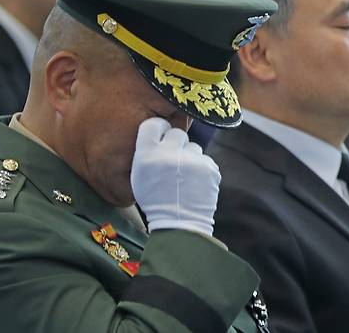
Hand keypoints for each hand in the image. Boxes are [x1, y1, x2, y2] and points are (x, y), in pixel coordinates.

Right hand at [131, 117, 220, 236]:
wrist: (180, 224)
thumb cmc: (155, 200)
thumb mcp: (139, 176)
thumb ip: (146, 152)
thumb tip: (159, 134)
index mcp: (148, 154)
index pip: (153, 124)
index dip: (159, 130)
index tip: (161, 137)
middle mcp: (170, 153)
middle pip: (176, 133)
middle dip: (176, 144)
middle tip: (173, 161)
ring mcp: (192, 160)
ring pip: (193, 147)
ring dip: (189, 157)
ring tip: (184, 177)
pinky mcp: (209, 167)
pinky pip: (205, 160)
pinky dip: (201, 169)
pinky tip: (195, 183)